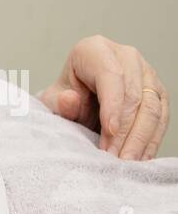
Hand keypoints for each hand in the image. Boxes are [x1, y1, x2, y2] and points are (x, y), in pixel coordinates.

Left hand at [37, 35, 169, 159]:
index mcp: (95, 50)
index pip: (110, 76)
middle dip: (126, 130)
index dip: (113, 105)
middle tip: (115, 158)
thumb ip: (58, 101)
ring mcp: (145, 72)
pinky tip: (141, 158)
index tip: (109, 132)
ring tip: (127, 162)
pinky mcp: (156, 90)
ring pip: (152, 106)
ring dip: (141, 138)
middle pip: (135, 94)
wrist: (76, 98)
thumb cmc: (63, 97)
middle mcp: (125, 56)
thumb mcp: (52, 99)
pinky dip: (152, 139)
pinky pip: (162, 116)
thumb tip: (70, 100)